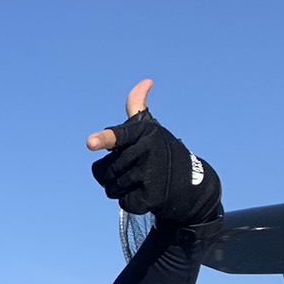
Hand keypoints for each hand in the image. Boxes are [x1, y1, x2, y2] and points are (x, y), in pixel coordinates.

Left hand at [86, 80, 221, 224]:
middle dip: (113, 175)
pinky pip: (124, 202)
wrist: (192, 183)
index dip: (103, 139)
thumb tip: (147, 81)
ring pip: (111, 188)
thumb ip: (138, 106)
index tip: (91, 143)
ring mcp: (150, 173)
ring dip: (121, 189)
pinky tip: (148, 194)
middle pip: (104, 170)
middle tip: (137, 170)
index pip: (117, 136)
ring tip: (143, 181)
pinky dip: (132, 201)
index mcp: (143, 132)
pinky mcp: (152, 196)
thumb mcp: (150, 128)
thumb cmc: (160, 152)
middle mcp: (147, 150)